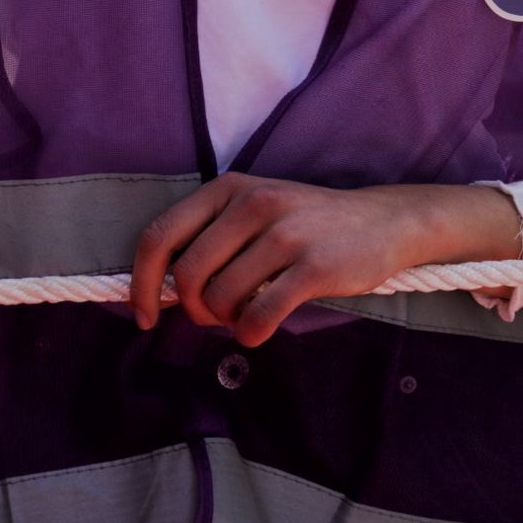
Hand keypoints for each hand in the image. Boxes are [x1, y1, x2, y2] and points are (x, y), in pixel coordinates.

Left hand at [128, 174, 521, 346]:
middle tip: (211, 316)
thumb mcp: (251, 211)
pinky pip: (259, 315)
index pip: (159, 235)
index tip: (144, 314)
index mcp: (226, 188)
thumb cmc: (303, 224)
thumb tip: (158, 288)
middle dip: (191, 308)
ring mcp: (285, 234)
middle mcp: (252, 204)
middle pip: (187, 274)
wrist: (382, 221)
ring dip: (224, 320)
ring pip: (221, 298)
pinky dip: (249, 334)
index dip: (141, 282)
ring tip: (243, 315)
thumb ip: (208, 237)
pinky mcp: (315, 266)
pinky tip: (258, 330)